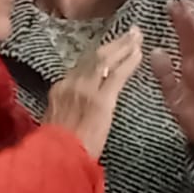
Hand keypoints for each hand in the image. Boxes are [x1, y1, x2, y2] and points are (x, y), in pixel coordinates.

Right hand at [45, 29, 143, 160]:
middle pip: (94, 57)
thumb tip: (75, 109)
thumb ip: (66, 109)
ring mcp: (85, 91)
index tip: (110, 47)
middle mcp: (70, 84)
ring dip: (123, 47)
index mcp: (59, 90)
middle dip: (114, 44)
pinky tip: (139, 54)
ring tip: (137, 37)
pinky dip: (128, 62)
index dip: (98, 55)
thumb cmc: (55, 150)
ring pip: (106, 61)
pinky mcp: (101, 101)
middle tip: (130, 32)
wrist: (56, 160)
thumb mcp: (55, 122)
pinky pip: (116, 75)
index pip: (81, 66)